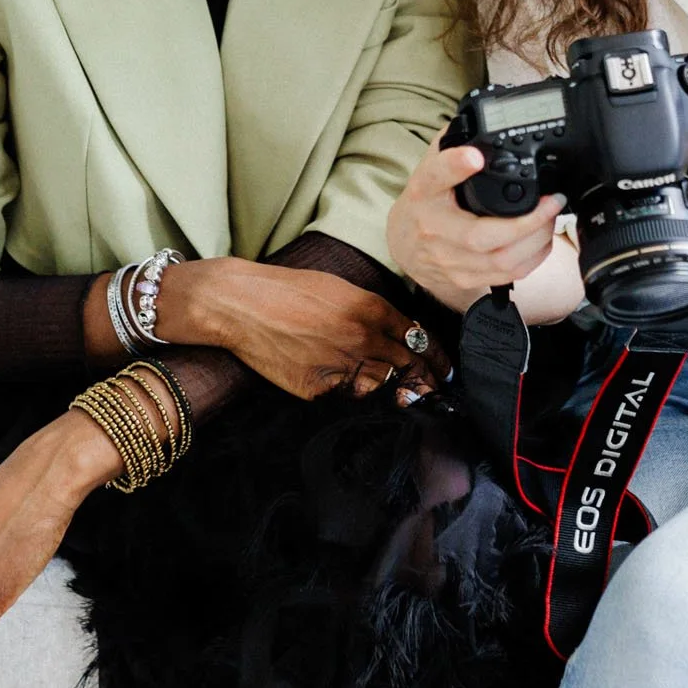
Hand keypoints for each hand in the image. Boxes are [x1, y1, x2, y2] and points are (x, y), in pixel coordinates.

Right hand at [165, 257, 446, 400]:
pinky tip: (352, 393)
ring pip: (382, 387)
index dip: (436, 357)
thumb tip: (396, 334)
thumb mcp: (339, 289)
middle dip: (426, 381)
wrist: (242, 304)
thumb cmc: (288, 291)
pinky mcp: (319, 388)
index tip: (445, 369)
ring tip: (403, 398)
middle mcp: (363, 338)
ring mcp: (342, 366)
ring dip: (391, 392)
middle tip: (436, 391)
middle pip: (408, 367)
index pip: (418, 337)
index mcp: (371, 308)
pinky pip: (346, 398)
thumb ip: (371, 312)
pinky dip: (352, 396)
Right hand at [387, 139, 567, 311]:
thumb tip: (478, 117)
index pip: (435, 176)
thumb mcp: (428, 166)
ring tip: (552, 217)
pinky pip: (507, 274)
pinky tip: (542, 239)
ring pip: (501, 259)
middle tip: (552, 201)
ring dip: (536, 240)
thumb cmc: (424, 202)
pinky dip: (533, 257)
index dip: (455, 166)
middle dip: (526, 222)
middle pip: (481, 236)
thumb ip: (451, 142)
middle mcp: (434, 229)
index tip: (475, 156)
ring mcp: (449, 259)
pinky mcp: (465, 278)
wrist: (404, 245)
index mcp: (424, 193)